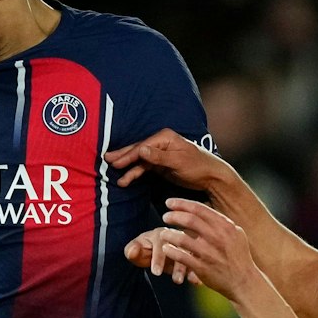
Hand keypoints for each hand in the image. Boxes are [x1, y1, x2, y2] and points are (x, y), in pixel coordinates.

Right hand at [104, 128, 232, 190]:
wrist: (211, 177)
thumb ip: (159, 157)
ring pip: (139, 160)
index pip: (142, 146)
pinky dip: (135, 173)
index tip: (115, 162)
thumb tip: (141, 150)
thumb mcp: (178, 161)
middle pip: (137, 150)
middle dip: (122, 156)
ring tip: (113, 173)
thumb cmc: (198, 166)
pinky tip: (126, 179)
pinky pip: (144, 168)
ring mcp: (160, 154)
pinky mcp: (160, 165)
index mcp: (165, 138)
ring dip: (127, 168)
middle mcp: (161, 143)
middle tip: (106, 160)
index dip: (128, 155)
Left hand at [124, 228, 197, 284]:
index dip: (158, 258)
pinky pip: (198, 260)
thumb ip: (132, 251)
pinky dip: (198, 271)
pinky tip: (196, 282)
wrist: (155, 254)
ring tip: (186, 281)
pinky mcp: (193, 254)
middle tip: (176, 280)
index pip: (160, 243)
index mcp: (160, 233)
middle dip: (178, 265)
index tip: (156, 272)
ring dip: (189, 268)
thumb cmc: (145, 251)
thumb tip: (132, 251)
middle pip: (180, 247)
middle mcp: (176, 236)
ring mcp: (186, 244)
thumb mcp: (137, 250)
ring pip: (191, 254)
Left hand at [155, 198, 266, 303]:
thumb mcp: (236, 234)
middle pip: (189, 220)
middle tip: (165, 216)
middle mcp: (217, 237)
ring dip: (168, 234)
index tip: (169, 202)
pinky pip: (181, 257)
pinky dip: (170, 251)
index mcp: (225, 226)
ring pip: (182, 238)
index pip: (199, 209)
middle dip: (173, 216)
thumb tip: (203, 210)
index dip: (181, 204)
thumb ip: (220, 222)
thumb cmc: (239, 256)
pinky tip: (165, 248)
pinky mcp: (202, 268)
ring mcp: (209, 253)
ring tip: (163, 234)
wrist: (244, 281)